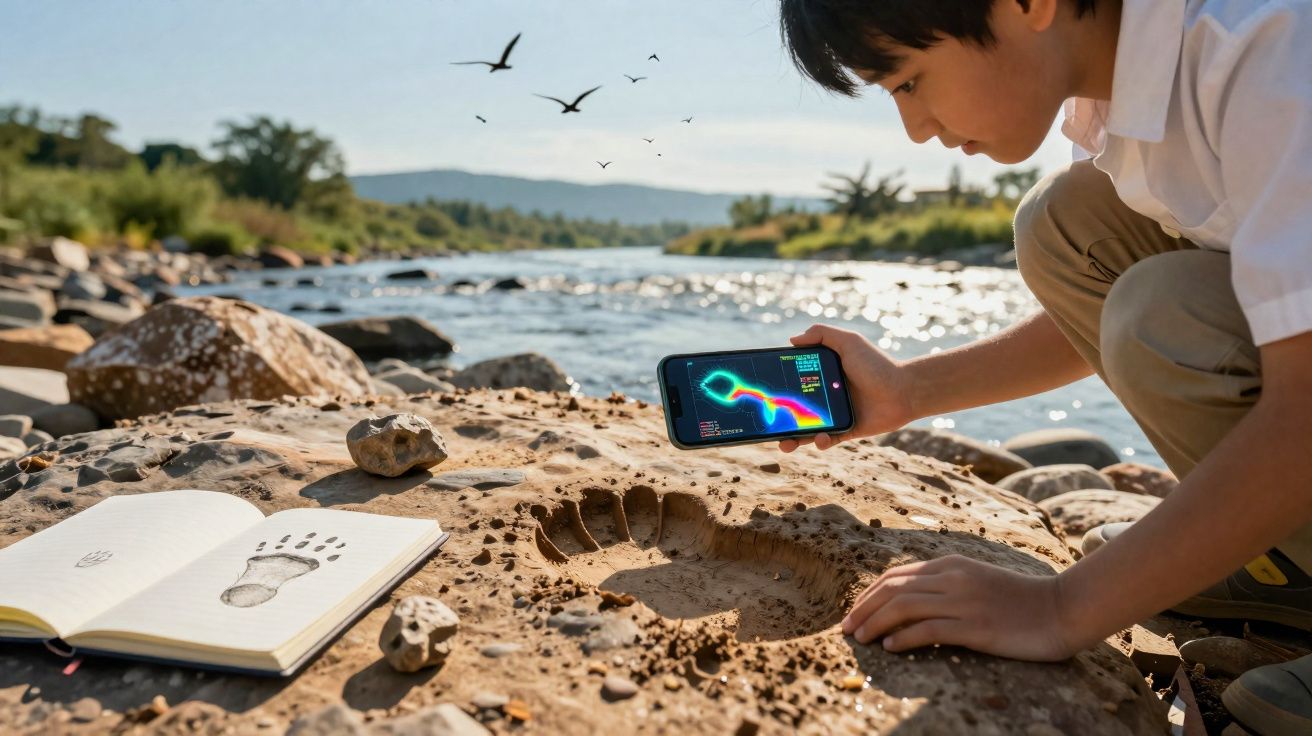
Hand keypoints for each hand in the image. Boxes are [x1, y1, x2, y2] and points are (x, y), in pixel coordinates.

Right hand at [779, 324, 915, 452]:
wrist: (904, 390)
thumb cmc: (877, 364)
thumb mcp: (848, 342)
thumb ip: (821, 335)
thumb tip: (792, 339)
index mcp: (822, 375)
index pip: (794, 382)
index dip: (779, 389)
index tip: (764, 394)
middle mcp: (826, 396)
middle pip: (795, 410)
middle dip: (780, 421)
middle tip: (769, 428)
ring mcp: (835, 415)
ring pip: (807, 431)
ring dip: (794, 440)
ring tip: (785, 444)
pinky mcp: (846, 431)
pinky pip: (828, 441)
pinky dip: (820, 443)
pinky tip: (820, 439)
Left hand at [842, 555, 1083, 661]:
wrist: (1062, 608)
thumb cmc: (1020, 601)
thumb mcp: (977, 582)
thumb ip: (945, 586)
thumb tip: (908, 602)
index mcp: (950, 564)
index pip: (895, 576)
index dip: (868, 595)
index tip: (852, 613)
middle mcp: (952, 578)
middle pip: (892, 589)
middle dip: (863, 608)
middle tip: (845, 629)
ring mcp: (963, 601)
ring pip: (903, 607)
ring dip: (875, 623)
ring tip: (860, 639)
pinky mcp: (975, 626)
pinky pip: (928, 629)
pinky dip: (902, 638)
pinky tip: (890, 648)